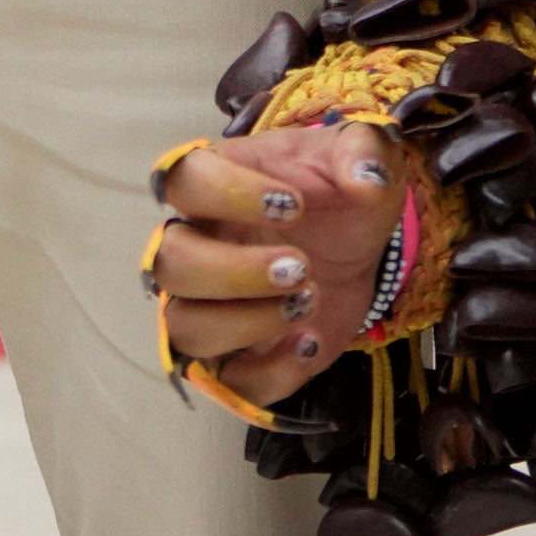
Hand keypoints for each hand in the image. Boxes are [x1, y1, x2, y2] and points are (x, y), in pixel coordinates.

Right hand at [147, 120, 399, 394]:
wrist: (354, 246)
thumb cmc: (336, 194)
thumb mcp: (360, 157)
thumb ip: (363, 153)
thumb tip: (365, 180)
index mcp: (214, 186)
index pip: (183, 181)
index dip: (227, 194)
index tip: (292, 205)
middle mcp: (196, 245)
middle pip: (170, 264)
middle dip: (234, 271)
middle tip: (300, 267)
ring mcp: (210, 306)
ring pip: (185, 328)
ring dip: (247, 323)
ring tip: (308, 301)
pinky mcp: (240, 356)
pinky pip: (230, 382)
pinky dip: (271, 373)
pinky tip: (310, 344)